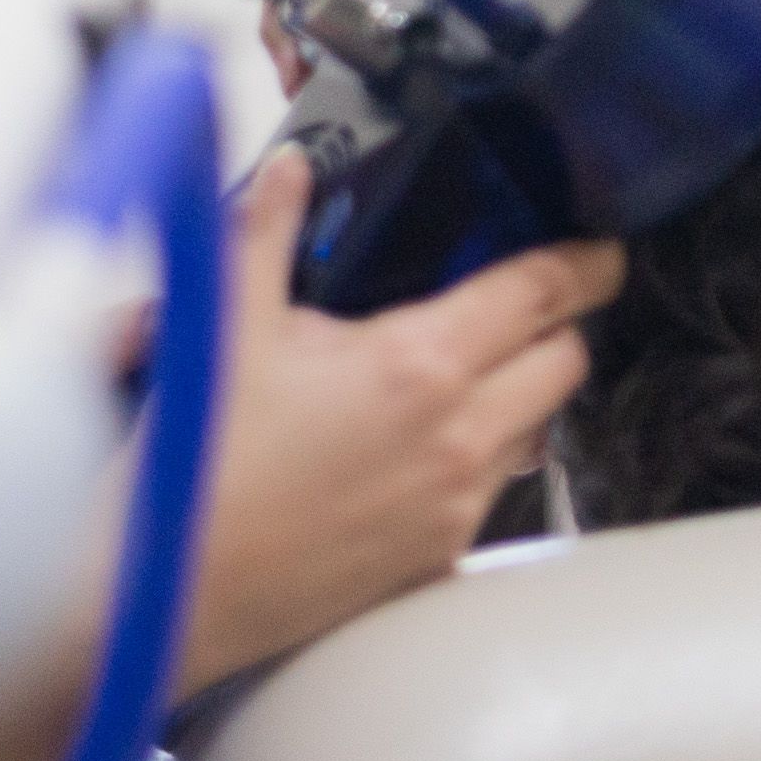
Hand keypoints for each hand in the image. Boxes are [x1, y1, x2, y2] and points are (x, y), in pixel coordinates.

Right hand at [177, 152, 626, 689]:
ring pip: (537, 429)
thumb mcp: (228, 326)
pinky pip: (492, 492)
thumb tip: (286, 171)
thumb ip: (267, 234)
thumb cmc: (195, 460)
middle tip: (524, 304)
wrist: (159, 589)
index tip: (600, 247)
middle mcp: (459, 438)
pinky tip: (419, 447)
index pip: (544, 292)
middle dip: (558, 325)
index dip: (585, 261)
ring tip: (461, 374)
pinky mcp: (438, 560)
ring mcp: (455, 506)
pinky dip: (476, 459)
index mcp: (420, 364)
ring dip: (519, 395)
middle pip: (566, 361)